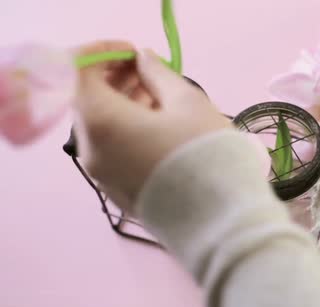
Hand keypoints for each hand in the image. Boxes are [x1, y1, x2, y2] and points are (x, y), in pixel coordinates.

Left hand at [74, 41, 231, 211]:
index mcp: (101, 121)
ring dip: (122, 105)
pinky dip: (126, 131)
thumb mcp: (188, 102)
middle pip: (88, 101)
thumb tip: (143, 61)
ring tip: (160, 99)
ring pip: (100, 128)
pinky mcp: (117, 193)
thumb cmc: (205, 153)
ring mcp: (101, 176)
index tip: (135, 53)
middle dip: (115, 79)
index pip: (79, 73)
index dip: (104, 55)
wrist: (219, 219)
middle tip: (150, 73)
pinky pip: (111, 151)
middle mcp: (90, 150)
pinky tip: (158, 128)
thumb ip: (158, 74)